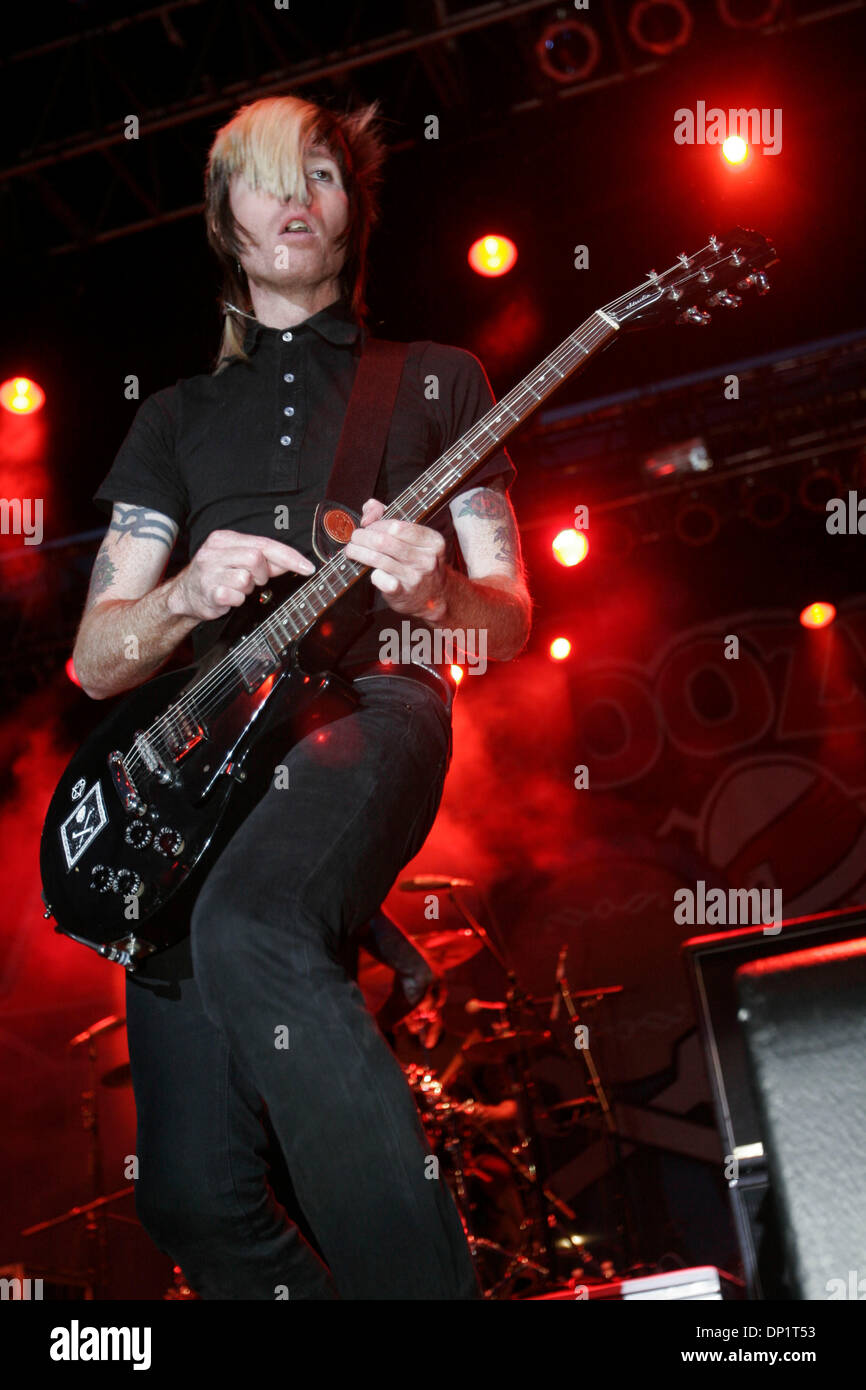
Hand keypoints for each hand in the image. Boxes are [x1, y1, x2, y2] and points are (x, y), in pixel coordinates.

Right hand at [167, 529, 314, 621]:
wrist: (185, 595)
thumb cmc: (217, 576)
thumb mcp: (239, 561)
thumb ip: (266, 560)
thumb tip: (295, 562)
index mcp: (224, 539)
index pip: (264, 544)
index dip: (289, 556)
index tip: (308, 567)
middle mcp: (214, 551)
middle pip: (256, 558)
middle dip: (262, 573)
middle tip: (255, 580)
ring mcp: (209, 571)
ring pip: (246, 578)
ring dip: (248, 588)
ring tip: (237, 588)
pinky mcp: (208, 592)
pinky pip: (236, 596)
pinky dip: (237, 600)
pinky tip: (229, 597)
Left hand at [344, 498, 449, 620]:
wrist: (434, 596)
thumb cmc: (418, 562)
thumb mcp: (413, 537)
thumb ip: (389, 515)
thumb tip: (370, 509)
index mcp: (432, 541)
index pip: (396, 526)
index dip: (376, 524)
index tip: (368, 527)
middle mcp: (426, 559)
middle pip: (383, 541)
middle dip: (362, 537)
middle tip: (355, 538)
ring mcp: (415, 577)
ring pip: (377, 558)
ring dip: (358, 552)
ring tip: (351, 550)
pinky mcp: (403, 593)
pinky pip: (380, 579)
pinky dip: (371, 573)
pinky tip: (368, 571)